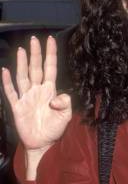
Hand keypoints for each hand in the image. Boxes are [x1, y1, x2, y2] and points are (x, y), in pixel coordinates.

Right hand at [2, 36, 71, 152]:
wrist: (42, 144)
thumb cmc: (55, 130)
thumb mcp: (66, 117)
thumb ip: (65, 104)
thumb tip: (56, 97)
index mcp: (50, 91)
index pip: (51, 69)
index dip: (50, 55)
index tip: (50, 40)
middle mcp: (37, 91)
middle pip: (36, 68)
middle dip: (35, 54)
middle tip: (34, 39)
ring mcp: (26, 97)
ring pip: (23, 76)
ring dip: (22, 63)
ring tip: (22, 50)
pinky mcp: (17, 106)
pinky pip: (11, 92)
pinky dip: (7, 82)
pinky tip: (5, 71)